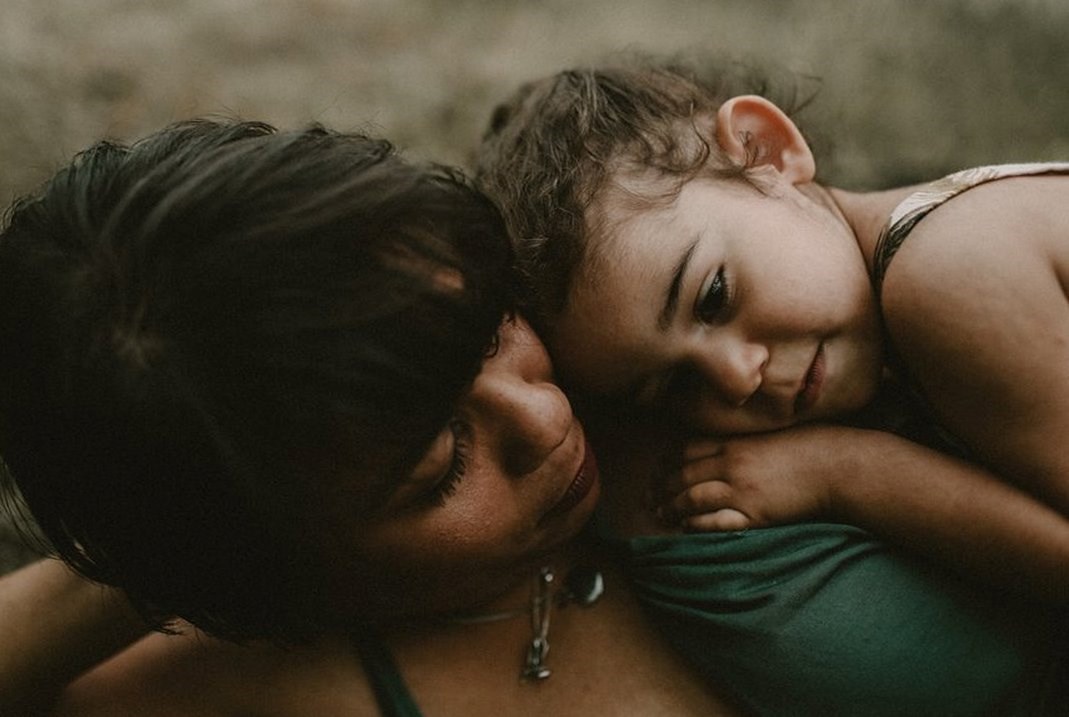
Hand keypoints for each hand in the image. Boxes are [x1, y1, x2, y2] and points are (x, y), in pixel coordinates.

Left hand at [662, 425, 849, 531]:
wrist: (836, 467)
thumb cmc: (807, 447)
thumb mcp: (767, 436)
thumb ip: (742, 442)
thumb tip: (720, 449)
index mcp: (734, 443)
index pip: (686, 450)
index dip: (667, 461)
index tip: (656, 470)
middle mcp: (731, 464)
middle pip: (683, 475)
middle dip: (661, 487)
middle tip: (649, 497)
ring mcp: (742, 490)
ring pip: (693, 498)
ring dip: (672, 507)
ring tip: (661, 514)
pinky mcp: (755, 514)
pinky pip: (717, 522)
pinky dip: (698, 525)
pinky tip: (687, 528)